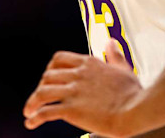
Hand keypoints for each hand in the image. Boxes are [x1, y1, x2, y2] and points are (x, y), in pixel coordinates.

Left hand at [24, 39, 142, 136]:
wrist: (135, 110)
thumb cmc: (132, 93)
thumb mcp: (123, 68)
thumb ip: (114, 55)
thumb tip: (110, 42)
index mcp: (89, 63)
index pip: (59, 59)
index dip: (50, 69)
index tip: (49, 79)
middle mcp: (78, 74)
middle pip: (47, 75)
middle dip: (40, 86)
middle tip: (39, 97)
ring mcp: (73, 91)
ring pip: (42, 92)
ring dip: (32, 102)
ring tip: (29, 111)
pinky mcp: (71, 109)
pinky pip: (45, 111)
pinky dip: (35, 117)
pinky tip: (31, 123)